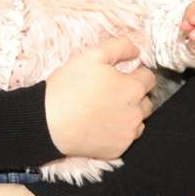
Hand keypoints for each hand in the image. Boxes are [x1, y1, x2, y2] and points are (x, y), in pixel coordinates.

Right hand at [43, 37, 154, 160]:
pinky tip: (97, 126)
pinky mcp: (117, 149)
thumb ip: (118, 46)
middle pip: (145, 100)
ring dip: (126, 114)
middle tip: (106, 94)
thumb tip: (136, 51)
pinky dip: (115, 133)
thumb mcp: (90, 56)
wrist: (46, 123)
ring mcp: (128, 133)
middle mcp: (137, 112)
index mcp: (133, 88)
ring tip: (102, 111)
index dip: (132, 74)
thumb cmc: (67, 88)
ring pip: (137, 121)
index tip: (115, 77)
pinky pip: (124, 138)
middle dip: (132, 95)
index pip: (148, 77)